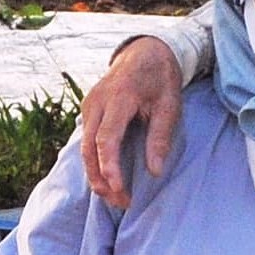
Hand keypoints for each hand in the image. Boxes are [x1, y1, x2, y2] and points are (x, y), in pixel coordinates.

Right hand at [80, 36, 185, 207]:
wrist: (144, 52)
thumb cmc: (160, 79)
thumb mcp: (169, 106)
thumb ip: (160, 137)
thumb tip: (155, 171)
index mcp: (119, 97)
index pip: (107, 138)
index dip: (110, 166)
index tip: (119, 189)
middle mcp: (97, 102)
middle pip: (89, 148)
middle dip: (100, 178)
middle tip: (120, 201)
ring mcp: (89, 106)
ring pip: (84, 147)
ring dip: (96, 175)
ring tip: (115, 196)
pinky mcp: (89, 111)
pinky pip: (86, 141)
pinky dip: (94, 162)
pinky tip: (107, 179)